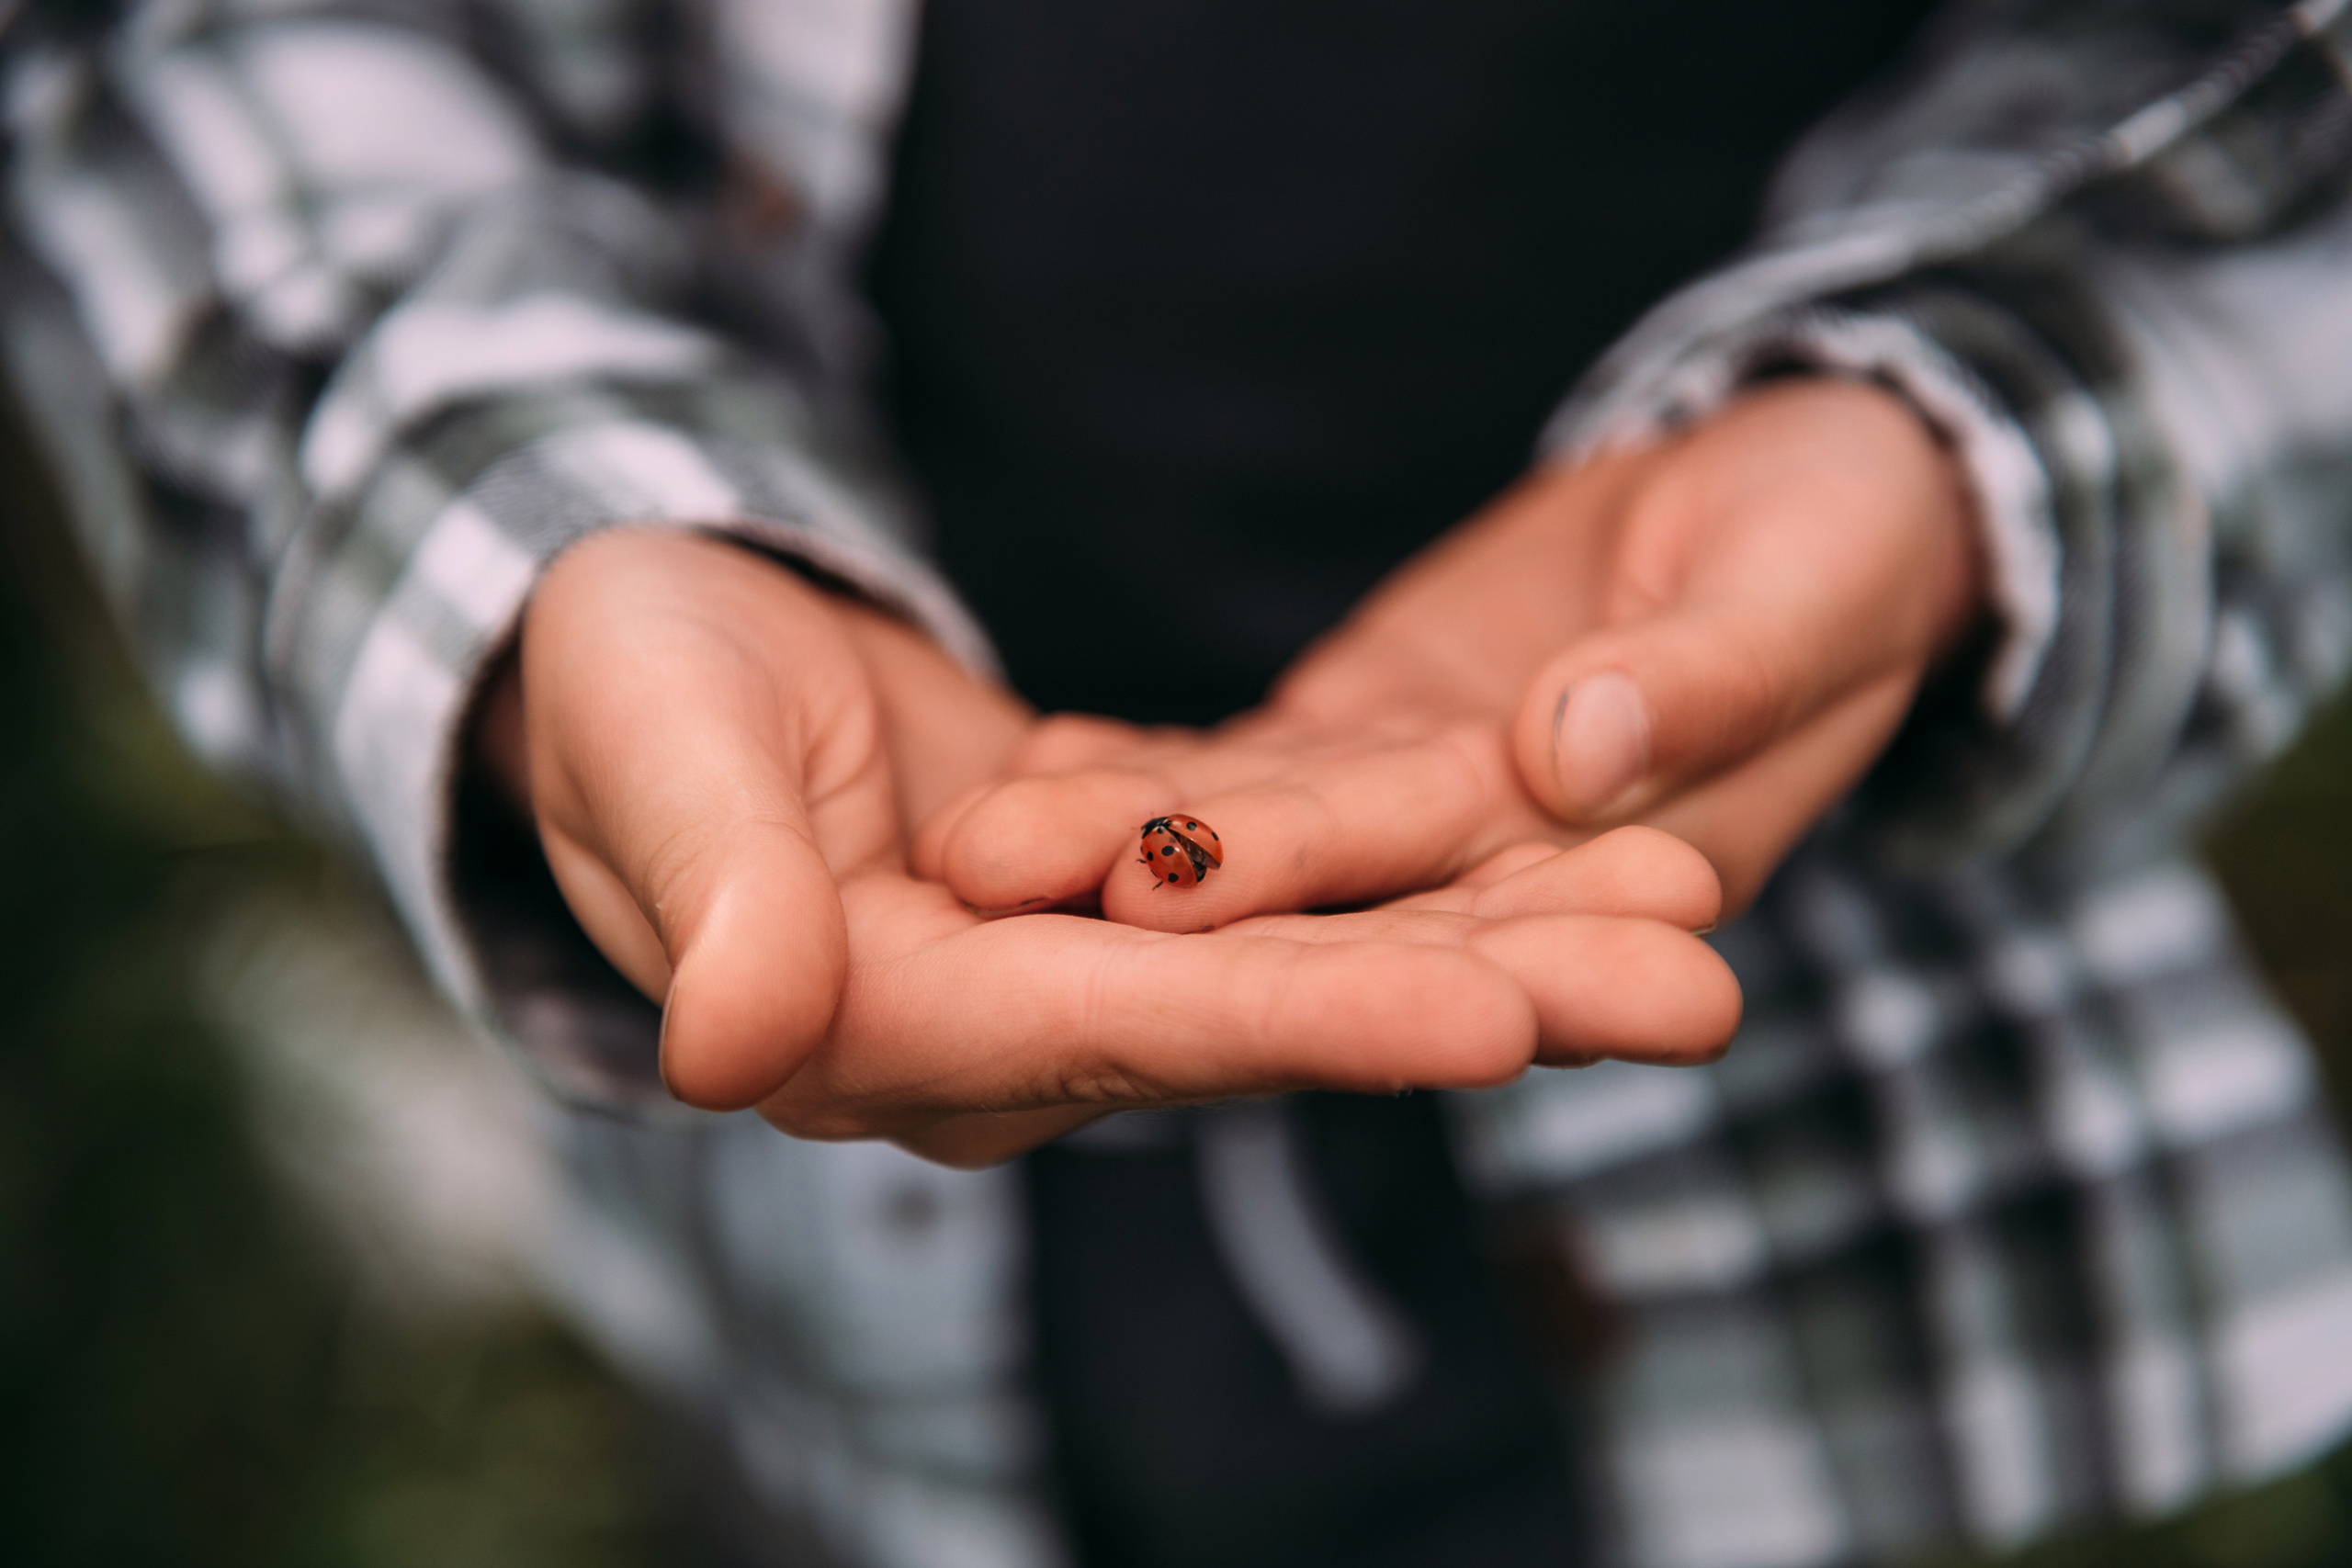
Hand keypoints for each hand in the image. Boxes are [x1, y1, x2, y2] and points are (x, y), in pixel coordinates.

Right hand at [482, 529, 1737, 1164]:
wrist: (642, 641)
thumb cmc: (617, 685)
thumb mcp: (655, 758)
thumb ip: (716, 896)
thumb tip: (734, 1047)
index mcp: (903, 1022)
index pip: (1139, 1029)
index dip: (1314, 1023)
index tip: (1502, 1021)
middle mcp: (1020, 1026)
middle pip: (1281, 1019)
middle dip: (1488, 999)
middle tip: (1700, 985)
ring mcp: (1083, 958)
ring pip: (1318, 948)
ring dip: (1502, 930)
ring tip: (1688, 908)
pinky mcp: (1123, 883)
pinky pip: (1295, 871)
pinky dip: (1421, 851)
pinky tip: (1562, 824)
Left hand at [924, 377, 1979, 923]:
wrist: (1809, 499)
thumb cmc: (1847, 545)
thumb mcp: (1810, 585)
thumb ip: (1706, 669)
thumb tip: (1578, 749)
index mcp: (1630, 862)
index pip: (1458, 891)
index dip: (1314, 892)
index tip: (1167, 899)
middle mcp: (1505, 863)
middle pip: (1320, 883)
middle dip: (1152, 888)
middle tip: (990, 882)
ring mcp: (1426, 808)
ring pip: (1258, 835)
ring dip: (1111, 839)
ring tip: (963, 848)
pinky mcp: (1374, 742)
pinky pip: (1247, 768)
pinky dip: (1144, 774)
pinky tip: (1024, 777)